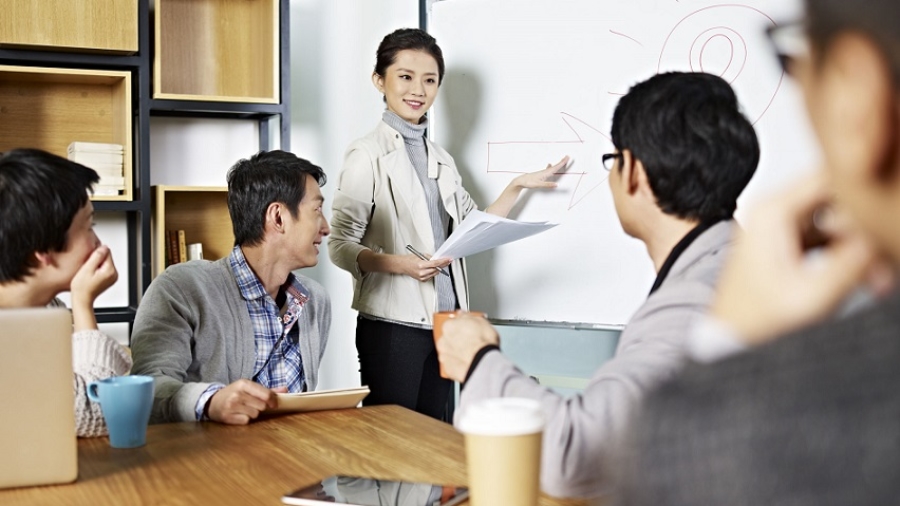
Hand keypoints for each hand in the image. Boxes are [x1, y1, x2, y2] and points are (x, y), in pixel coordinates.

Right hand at [70, 245, 117, 306]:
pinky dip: (96, 269)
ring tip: (89, 273)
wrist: (82, 299)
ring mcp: (112, 277)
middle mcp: (114, 274)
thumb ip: (97, 256)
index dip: (96, 254)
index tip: (89, 260)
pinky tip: (90, 275)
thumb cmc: (82, 287)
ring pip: (104, 263)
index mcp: (110, 271)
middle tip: (88, 269)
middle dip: (96, 260)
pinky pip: (103, 268)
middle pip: (106, 257)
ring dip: (96, 265)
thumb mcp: (87, 268)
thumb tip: (104, 247)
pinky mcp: (108, 279)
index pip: (107, 252)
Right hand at [207, 379, 280, 424]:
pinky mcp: (227, 417)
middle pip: (262, 406)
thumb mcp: (248, 388)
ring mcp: (231, 406)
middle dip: (261, 407)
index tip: (275, 404)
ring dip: (253, 413)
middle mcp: (237, 394)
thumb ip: (267, 389)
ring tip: (244, 409)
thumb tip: (286, 389)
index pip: (266, 394)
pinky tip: (238, 414)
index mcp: (244, 384)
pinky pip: (246, 421)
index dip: (273, 400)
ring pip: (255, 414)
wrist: (212, 402)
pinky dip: (245, 419)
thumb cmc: (234, 394)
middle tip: (253, 405)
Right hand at [398, 254, 451, 281]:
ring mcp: (422, 277)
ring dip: (439, 269)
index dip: (443, 261)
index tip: (448, 260)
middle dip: (443, 265)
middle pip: (437, 269)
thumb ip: (430, 258)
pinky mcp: (422, 280)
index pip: (435, 263)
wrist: (403, 265)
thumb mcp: (420, 255)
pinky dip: (433, 272)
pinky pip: (431, 276)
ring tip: (441, 264)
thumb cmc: (410, 260)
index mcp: (421, 265)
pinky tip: (433, 269)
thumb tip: (438, 259)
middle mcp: (422, 272)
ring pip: (435, 273)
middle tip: (447, 261)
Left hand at [435, 312, 499, 381]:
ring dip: (456, 351)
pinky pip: (451, 364)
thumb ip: (467, 317)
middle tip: (469, 341)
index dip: (460, 326)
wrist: (483, 363)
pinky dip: (457, 363)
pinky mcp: (447, 369)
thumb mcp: (481, 321)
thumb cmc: (483, 343)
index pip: (451, 322)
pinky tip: (467, 362)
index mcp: (448, 326)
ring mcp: (444, 355)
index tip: (465, 328)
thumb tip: (463, 315)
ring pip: (449, 351)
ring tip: (469, 353)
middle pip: (448, 337)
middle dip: (457, 339)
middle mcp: (443, 340)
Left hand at [510, 155, 567, 189]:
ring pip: (552, 167)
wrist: (520, 181)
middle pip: (555, 166)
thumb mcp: (538, 184)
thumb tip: (556, 185)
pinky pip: (548, 169)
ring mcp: (542, 172)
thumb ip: (548, 184)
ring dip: (557, 164)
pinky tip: (549, 165)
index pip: (556, 167)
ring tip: (561, 161)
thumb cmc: (528, 182)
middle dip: (561, 162)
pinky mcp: (540, 174)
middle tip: (567, 157)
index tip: (567, 157)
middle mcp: (544, 171)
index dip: (562, 162)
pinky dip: (551, 167)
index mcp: (545, 173)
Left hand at [712, 172, 882, 344]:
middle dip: (869, 225)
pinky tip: (869, 280)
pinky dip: (852, 254)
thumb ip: (852, 262)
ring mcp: (781, 225)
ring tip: (879, 279)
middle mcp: (774, 210)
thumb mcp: (812, 296)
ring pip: (841, 217)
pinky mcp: (790, 241)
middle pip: (840, 194)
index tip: (887, 216)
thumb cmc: (756, 323)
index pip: (832, 174)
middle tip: (886, 260)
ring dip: (865, 244)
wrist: (730, 343)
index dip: (866, 191)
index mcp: (773, 211)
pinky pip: (832, 236)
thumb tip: (881, 235)